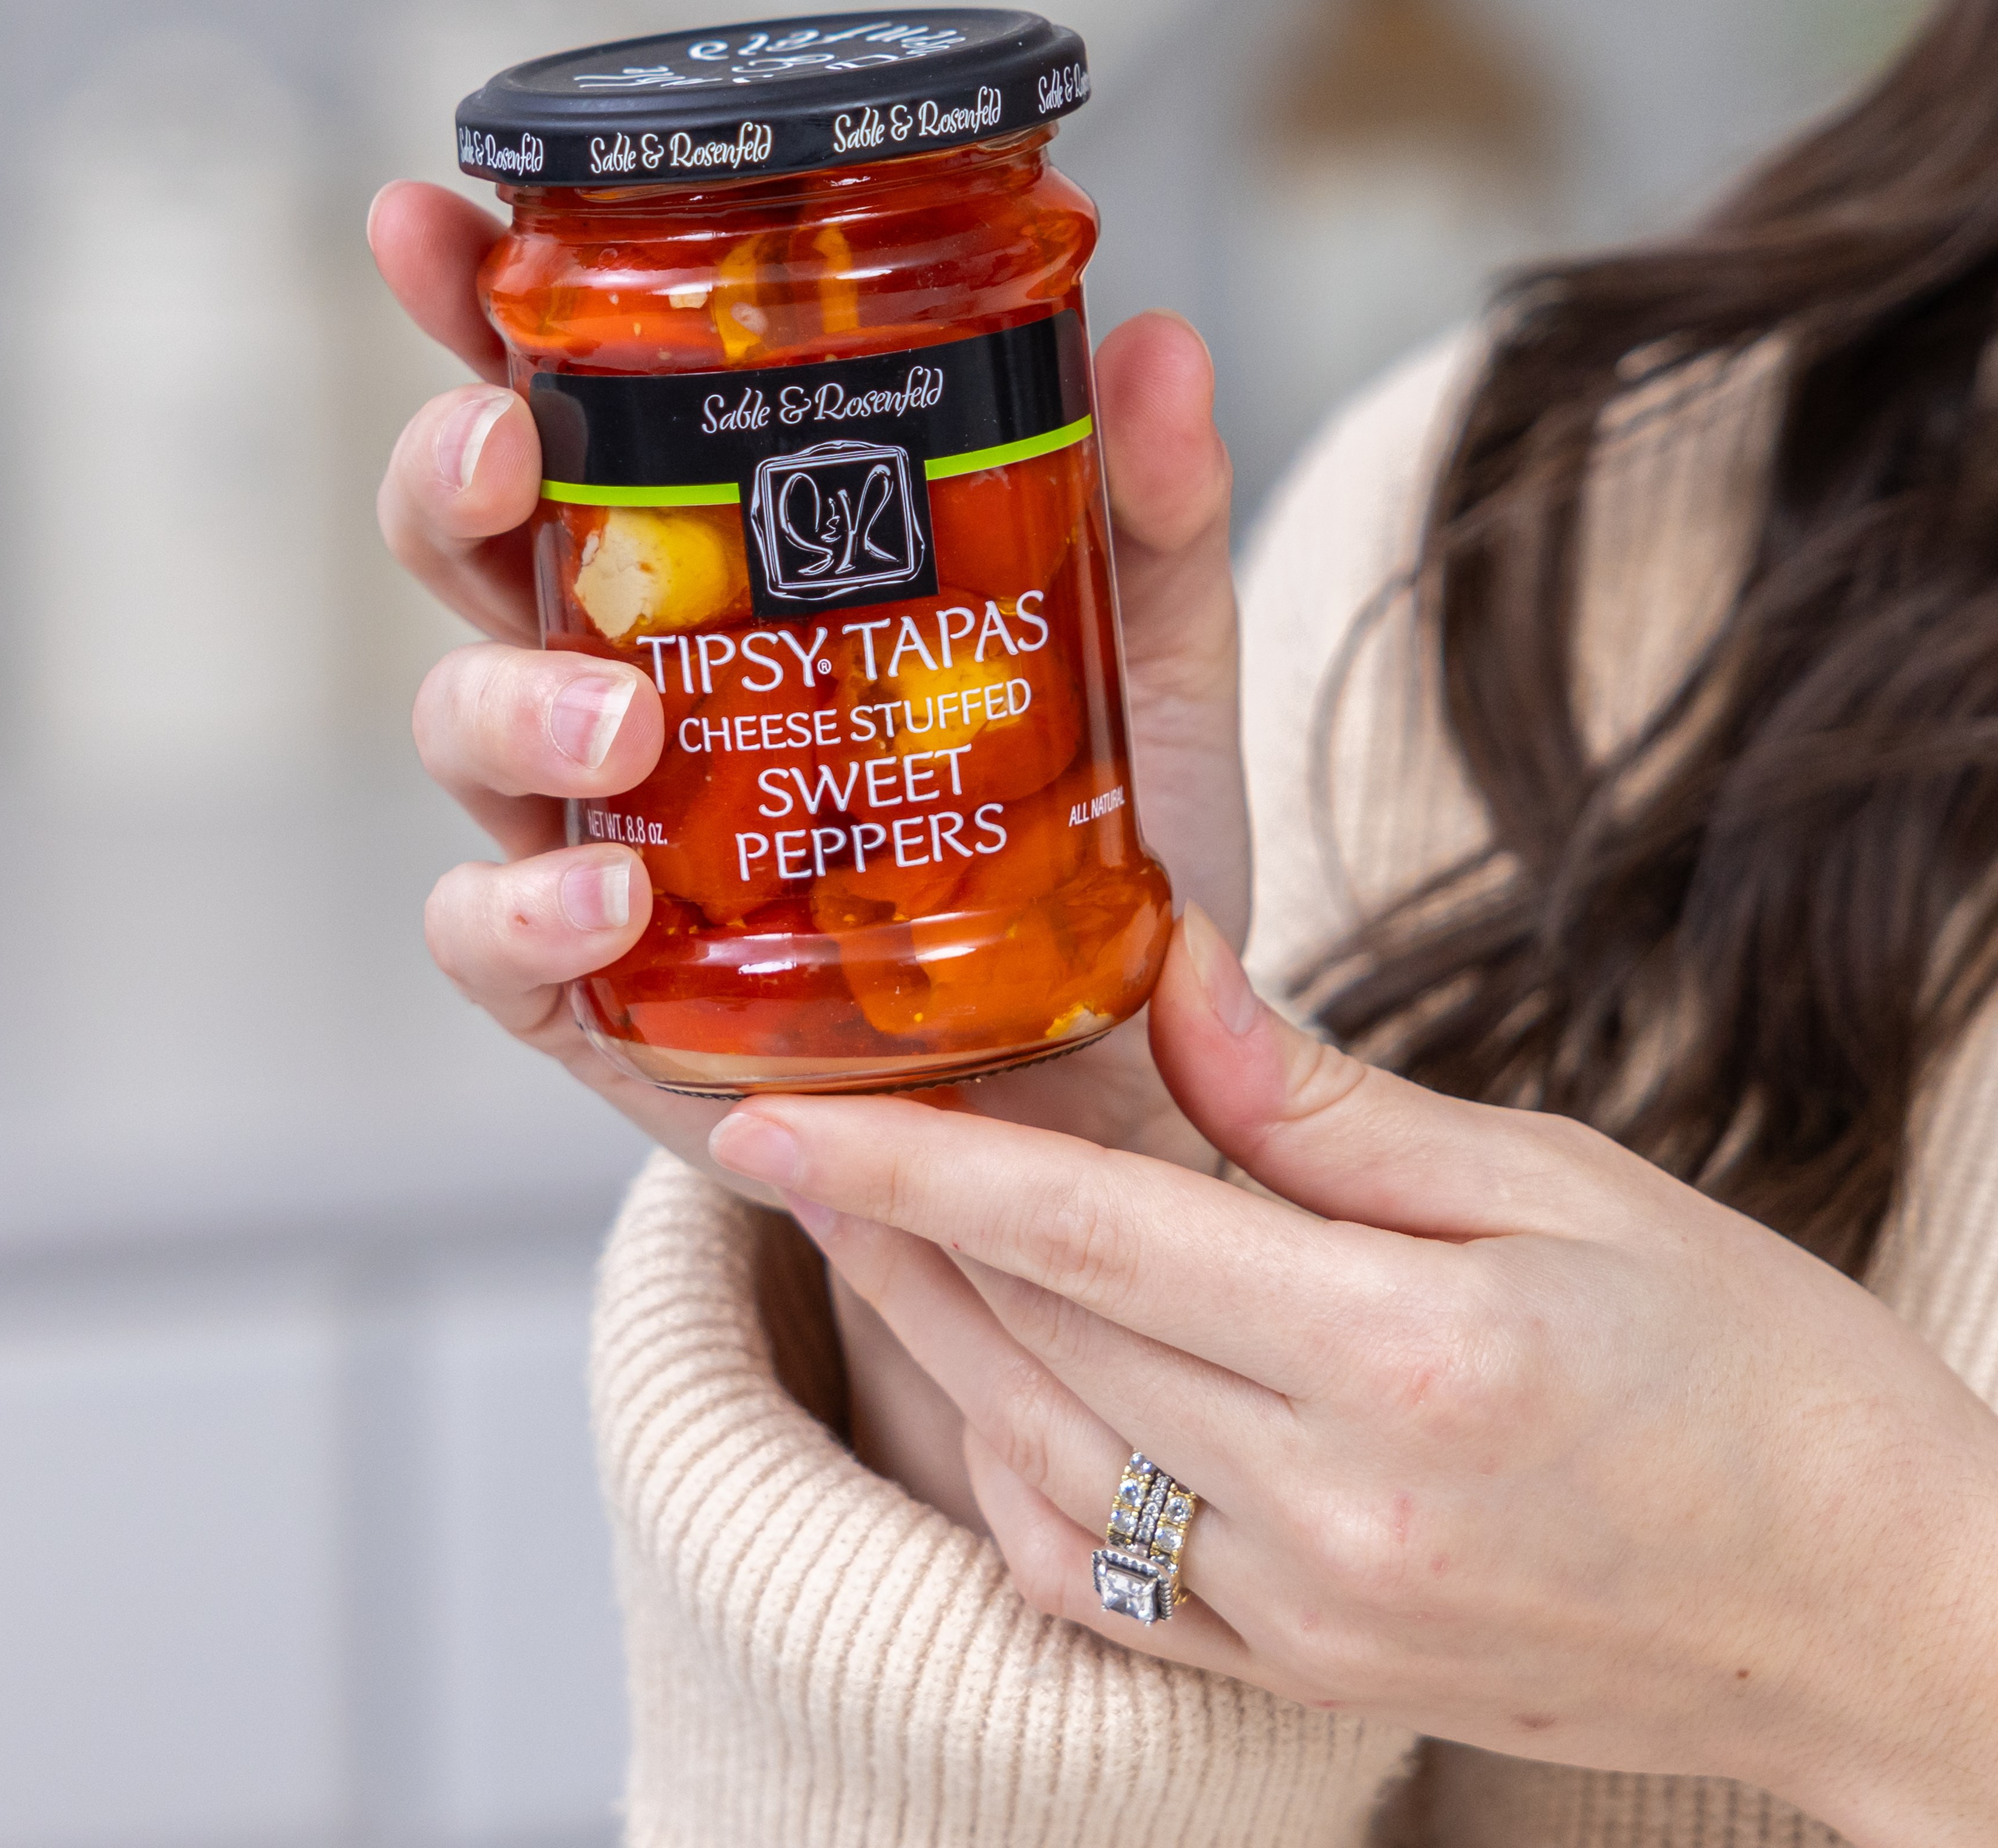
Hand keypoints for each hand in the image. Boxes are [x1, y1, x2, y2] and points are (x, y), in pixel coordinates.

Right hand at [371, 176, 1243, 1192]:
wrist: (1090, 1089)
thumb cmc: (1081, 862)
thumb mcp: (1138, 678)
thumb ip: (1144, 521)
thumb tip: (1155, 341)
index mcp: (718, 569)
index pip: (574, 412)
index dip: (475, 308)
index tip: (432, 220)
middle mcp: (626, 677)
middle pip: (465, 541)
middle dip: (447, 471)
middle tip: (506, 447)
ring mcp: (592, 830)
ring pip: (460, 719)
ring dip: (509, 698)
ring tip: (626, 719)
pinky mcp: (589, 986)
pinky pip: (484, 930)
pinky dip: (521, 909)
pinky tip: (606, 904)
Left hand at [705, 905, 1997, 1846]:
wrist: (1889, 1617)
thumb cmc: (1758, 1372)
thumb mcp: (1565, 1189)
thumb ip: (1334, 1108)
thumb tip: (1176, 982)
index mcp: (1404, 1360)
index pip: (1087, 1239)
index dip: (914, 1169)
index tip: (774, 1116)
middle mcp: (1334, 1509)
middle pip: (1041, 1345)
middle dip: (892, 1235)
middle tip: (793, 1136)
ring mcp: (1314, 1618)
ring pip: (1045, 1464)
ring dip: (929, 1345)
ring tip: (860, 1236)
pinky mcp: (1313, 1677)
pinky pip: (1106, 1588)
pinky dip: (1014, 1479)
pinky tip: (981, 1394)